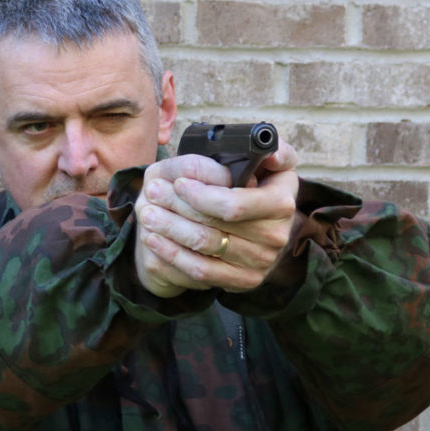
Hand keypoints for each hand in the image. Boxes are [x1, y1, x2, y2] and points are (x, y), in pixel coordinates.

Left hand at [134, 139, 299, 297]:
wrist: (268, 228)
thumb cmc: (262, 188)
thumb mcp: (272, 164)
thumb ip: (272, 151)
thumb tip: (270, 150)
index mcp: (282, 203)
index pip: (234, 204)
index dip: (201, 195)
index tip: (179, 183)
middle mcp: (275, 237)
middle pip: (213, 226)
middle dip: (176, 207)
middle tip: (151, 191)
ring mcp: (260, 262)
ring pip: (203, 246)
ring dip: (169, 229)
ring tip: (147, 212)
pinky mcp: (245, 281)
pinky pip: (201, 271)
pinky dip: (173, 254)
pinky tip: (153, 239)